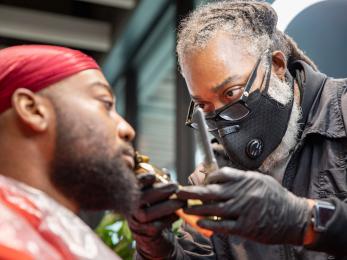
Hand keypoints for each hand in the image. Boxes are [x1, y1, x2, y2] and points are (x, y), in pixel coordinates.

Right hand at [128, 173, 184, 258]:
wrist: (157, 240)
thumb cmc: (159, 214)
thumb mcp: (159, 198)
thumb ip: (162, 185)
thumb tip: (166, 172)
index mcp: (134, 198)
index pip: (134, 186)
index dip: (142, 180)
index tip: (154, 175)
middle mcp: (131, 210)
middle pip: (141, 198)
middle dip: (160, 191)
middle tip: (176, 186)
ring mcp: (136, 223)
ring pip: (147, 214)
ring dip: (167, 206)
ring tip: (182, 202)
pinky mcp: (145, 235)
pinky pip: (156, 227)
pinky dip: (169, 219)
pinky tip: (178, 214)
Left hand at [177, 167, 310, 244]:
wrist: (295, 217)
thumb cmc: (276, 197)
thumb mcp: (260, 180)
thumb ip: (240, 179)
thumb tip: (220, 178)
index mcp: (245, 179)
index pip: (220, 175)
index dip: (207, 179)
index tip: (202, 183)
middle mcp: (242, 193)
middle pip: (211, 191)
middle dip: (192, 191)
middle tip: (178, 192)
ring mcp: (243, 210)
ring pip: (213, 208)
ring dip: (196, 209)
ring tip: (185, 208)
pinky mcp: (246, 227)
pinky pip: (223, 225)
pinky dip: (210, 224)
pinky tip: (200, 222)